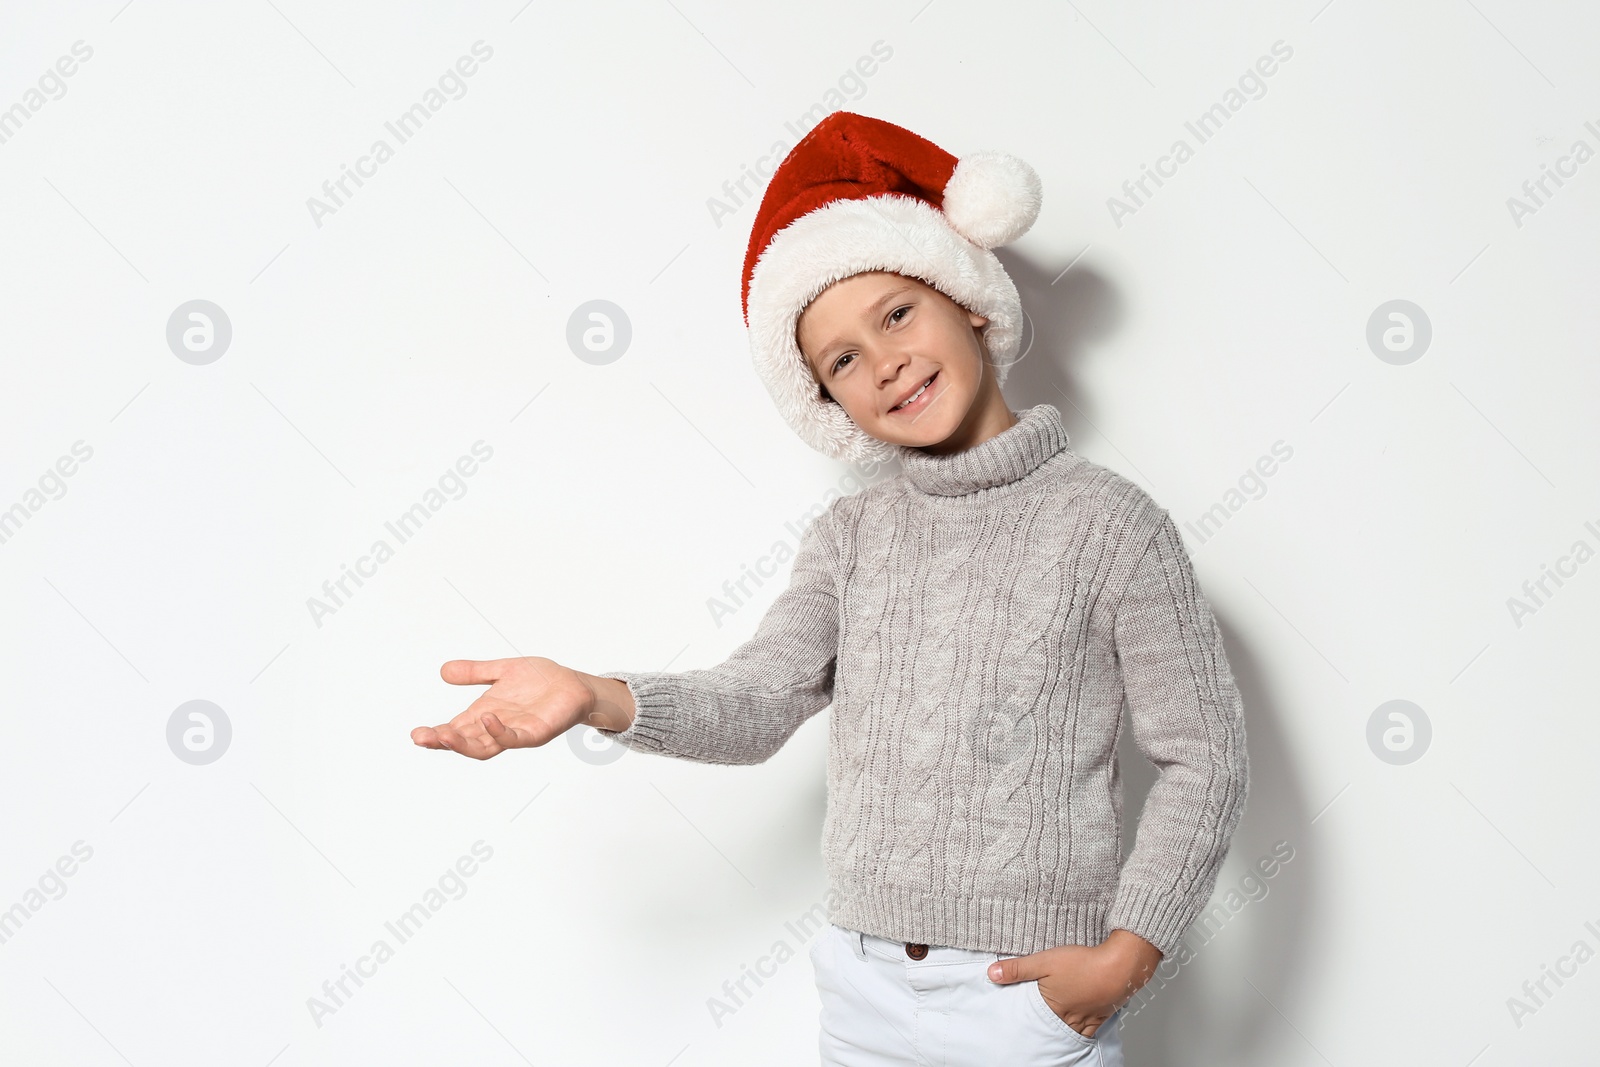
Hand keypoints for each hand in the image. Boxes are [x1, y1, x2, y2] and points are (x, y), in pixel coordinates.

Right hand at [412, 656, 606, 758]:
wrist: (573, 684)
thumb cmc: (541, 681)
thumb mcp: (502, 671)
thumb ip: (475, 672)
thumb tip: (443, 671)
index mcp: (485, 714)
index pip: (456, 729)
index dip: (436, 734)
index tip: (416, 734)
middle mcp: (497, 727)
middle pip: (465, 742)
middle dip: (442, 742)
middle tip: (422, 738)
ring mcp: (516, 732)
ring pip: (484, 746)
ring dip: (464, 743)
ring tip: (444, 734)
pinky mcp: (535, 733)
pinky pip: (514, 738)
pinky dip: (499, 731)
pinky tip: (487, 719)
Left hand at [986, 929, 1162, 1037]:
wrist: (1121, 966)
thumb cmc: (1083, 963)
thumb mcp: (1044, 961)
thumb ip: (1018, 969)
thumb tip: (991, 974)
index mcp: (1054, 1008)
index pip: (1035, 1021)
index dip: (1027, 1024)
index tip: (1018, 1028)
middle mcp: (1071, 1018)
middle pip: (1054, 1030)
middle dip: (1045, 1032)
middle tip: (1035, 1038)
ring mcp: (1089, 1018)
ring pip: (1072, 1032)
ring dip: (1063, 1032)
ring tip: (1055, 1034)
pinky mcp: (1104, 1013)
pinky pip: (1091, 1030)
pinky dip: (1084, 1031)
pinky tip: (1081, 1029)